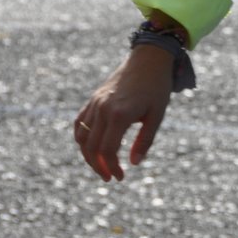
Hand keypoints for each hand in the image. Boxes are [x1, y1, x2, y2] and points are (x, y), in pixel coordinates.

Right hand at [74, 46, 173, 181]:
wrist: (148, 60)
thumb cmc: (157, 88)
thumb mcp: (157, 115)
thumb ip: (145, 140)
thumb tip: (134, 163)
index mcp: (120, 114)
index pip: (107, 150)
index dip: (111, 167)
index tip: (120, 177)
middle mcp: (102, 109)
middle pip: (90, 147)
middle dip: (98, 166)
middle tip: (110, 177)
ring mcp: (95, 103)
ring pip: (82, 136)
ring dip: (88, 155)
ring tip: (101, 166)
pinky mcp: (93, 99)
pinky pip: (80, 123)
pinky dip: (82, 138)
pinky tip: (91, 148)